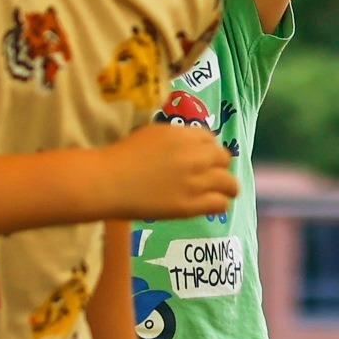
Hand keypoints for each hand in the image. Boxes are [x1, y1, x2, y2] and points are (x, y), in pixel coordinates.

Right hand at [106, 127, 237, 222]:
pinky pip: (220, 204)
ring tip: (220, 193)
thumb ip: (175, 137)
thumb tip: (186, 144)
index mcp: (185, 135)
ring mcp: (196, 182)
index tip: (201, 157)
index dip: (207, 149)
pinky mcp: (191, 206)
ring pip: (229, 183)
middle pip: (224, 159)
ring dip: (226, 187)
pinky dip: (219, 204)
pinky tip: (211, 205)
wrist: (108, 181)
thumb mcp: (151, 133)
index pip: (211, 139)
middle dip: (218, 166)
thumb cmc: (121, 155)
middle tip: (210, 175)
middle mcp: (196, 156)